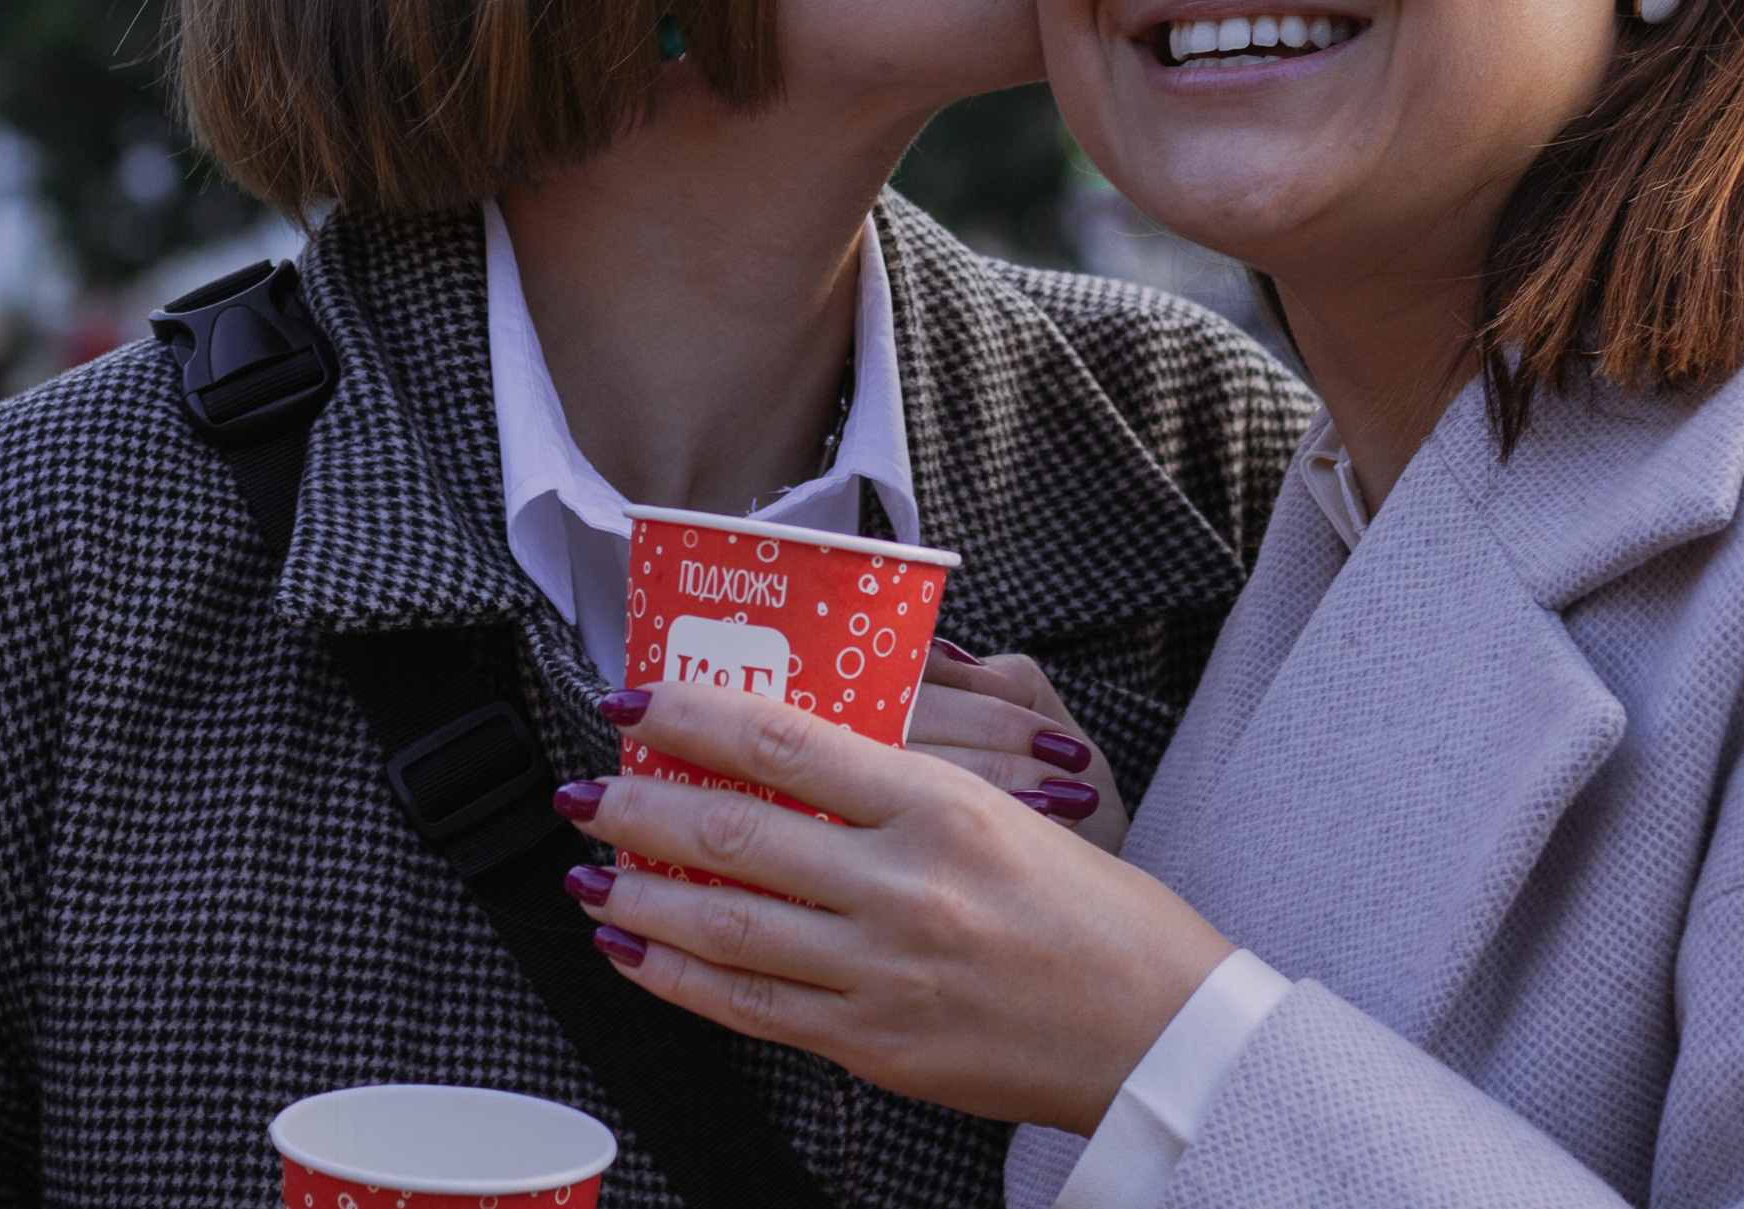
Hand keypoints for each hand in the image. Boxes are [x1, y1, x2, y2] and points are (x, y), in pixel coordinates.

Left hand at [557, 680, 1231, 1131]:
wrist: (1155, 1028)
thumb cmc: (1098, 909)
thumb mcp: (1015, 798)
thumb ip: (923, 750)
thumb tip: (824, 716)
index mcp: (940, 802)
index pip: (786, 740)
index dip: (695, 714)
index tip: (637, 699)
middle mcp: (902, 884)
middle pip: (735, 832)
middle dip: (639, 805)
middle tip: (587, 786)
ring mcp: (880, 972)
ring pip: (725, 924)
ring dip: (639, 892)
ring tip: (590, 868)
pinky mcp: (872, 1044)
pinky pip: (749, 1006)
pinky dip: (678, 977)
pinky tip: (636, 950)